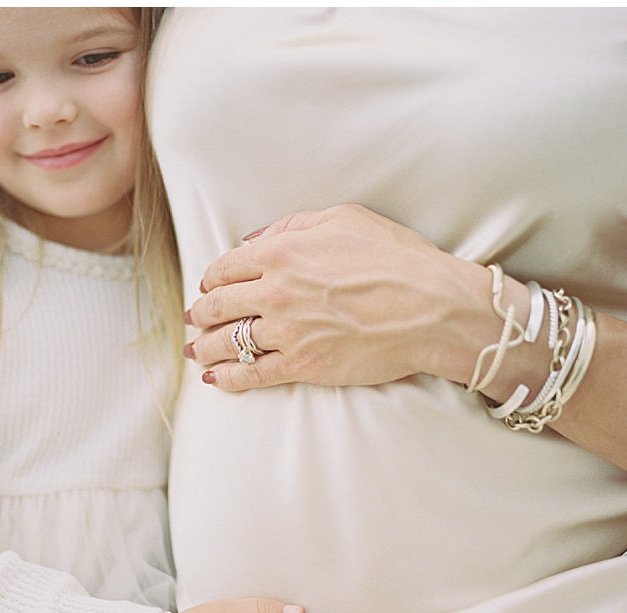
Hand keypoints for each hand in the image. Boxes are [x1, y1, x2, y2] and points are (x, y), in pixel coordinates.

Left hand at [185, 204, 509, 391]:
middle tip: (194, 318)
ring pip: (227, 342)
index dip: (213, 278)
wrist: (432, 308)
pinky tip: (216, 380)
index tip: (211, 286)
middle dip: (201, 312)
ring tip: (194, 351)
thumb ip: (292, 225)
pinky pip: (252, 375)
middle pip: (218, 305)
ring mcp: (287, 332)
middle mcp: (276, 291)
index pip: (226, 267)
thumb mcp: (345, 219)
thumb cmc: (397, 258)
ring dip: (204, 347)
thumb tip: (254, 239)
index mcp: (282, 251)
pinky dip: (228, 378)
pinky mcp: (303, 366)